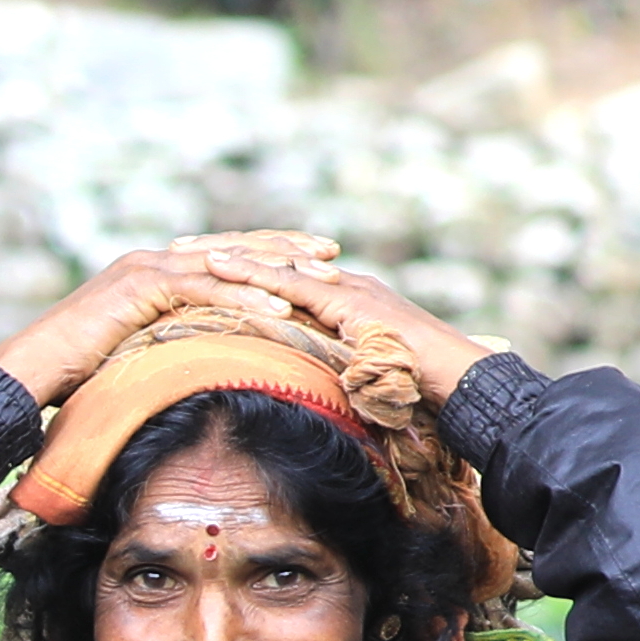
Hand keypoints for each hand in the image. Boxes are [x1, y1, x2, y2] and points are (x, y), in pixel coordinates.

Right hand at [0, 233, 365, 522]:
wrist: (27, 371)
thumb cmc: (71, 376)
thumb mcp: (132, 355)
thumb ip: (165, 345)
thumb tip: (199, 367)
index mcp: (153, 272)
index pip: (222, 256)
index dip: (267, 257)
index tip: (311, 262)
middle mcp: (152, 260)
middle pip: (232, 247)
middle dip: (285, 250)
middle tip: (331, 253)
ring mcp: (145, 268)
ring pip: (225, 262)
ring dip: (276, 270)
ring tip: (321, 278)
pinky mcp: (139, 286)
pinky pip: (203, 288)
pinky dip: (243, 298)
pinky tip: (279, 308)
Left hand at [186, 241, 496, 410]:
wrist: (464, 385)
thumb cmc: (420, 392)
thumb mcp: (361, 380)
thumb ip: (332, 376)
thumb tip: (305, 395)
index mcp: (344, 299)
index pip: (284, 275)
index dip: (242, 267)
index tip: (198, 262)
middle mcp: (344, 284)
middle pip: (274, 259)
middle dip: (224, 251)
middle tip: (175, 245)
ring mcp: (349, 289)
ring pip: (278, 264)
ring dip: (230, 256)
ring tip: (184, 249)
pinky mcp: (351, 303)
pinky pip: (294, 284)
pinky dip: (255, 275)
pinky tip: (220, 268)